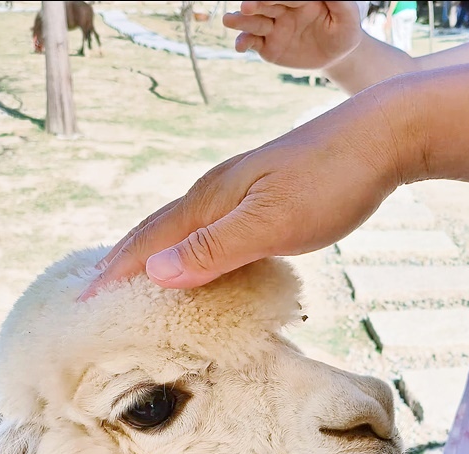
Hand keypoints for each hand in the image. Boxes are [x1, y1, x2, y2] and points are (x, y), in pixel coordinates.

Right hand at [84, 87, 404, 294]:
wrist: (382, 136)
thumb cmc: (329, 181)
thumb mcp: (269, 224)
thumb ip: (213, 250)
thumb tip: (154, 272)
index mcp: (209, 200)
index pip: (148, 242)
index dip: (116, 273)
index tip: (85, 302)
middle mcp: (216, 193)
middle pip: (156, 231)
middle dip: (123, 262)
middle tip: (94, 293)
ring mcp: (239, 192)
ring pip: (182, 229)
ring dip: (153, 255)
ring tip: (133, 279)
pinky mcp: (262, 196)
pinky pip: (209, 229)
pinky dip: (189, 250)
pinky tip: (199, 260)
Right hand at [223, 1, 363, 69]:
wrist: (336, 55)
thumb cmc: (345, 31)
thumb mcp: (348, 16)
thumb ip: (337, 1)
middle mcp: (283, 8)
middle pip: (265, 4)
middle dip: (255, 5)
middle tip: (246, 7)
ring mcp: (273, 26)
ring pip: (254, 22)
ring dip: (242, 22)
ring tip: (229, 21)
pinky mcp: (267, 45)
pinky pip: (253, 43)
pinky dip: (244, 43)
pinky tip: (240, 46)